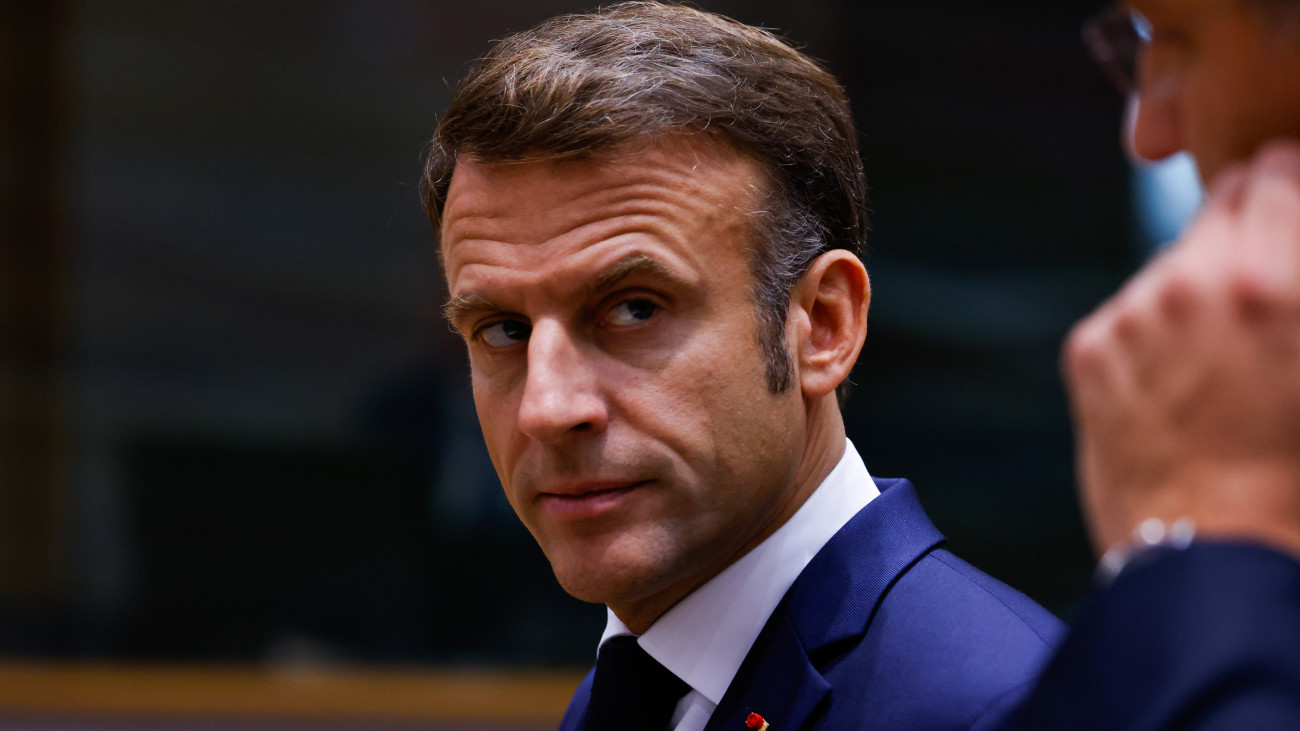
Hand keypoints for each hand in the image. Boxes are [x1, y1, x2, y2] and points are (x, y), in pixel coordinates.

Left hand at [1064, 141, 1299, 558]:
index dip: (1290, 184)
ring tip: (1221, 358)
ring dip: (1197, 284)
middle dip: (1248, 224)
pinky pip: (1130, 313)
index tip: (1292, 204)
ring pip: (1172, 262)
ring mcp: (1134, 311)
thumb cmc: (1298, 477)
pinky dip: (1151, 333)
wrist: (1212, 559)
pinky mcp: (1089, 346)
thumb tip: (1283, 259)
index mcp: (1276, 278)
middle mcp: (1196, 278)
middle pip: (1221, 201)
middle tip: (1263, 277)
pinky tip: (1175, 389)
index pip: (1279, 171)